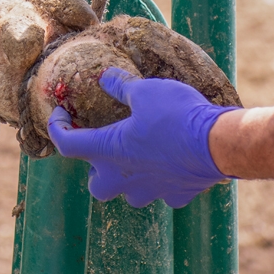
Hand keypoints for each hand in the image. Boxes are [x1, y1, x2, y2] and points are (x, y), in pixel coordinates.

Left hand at [47, 67, 236, 207]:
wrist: (217, 144)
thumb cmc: (177, 115)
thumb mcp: (145, 91)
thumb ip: (121, 86)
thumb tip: (105, 78)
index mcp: (108, 151)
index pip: (67, 144)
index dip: (57, 127)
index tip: (60, 114)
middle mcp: (124, 178)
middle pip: (96, 184)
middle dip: (96, 169)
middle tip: (104, 147)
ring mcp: (150, 191)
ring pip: (129, 192)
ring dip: (129, 176)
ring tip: (139, 155)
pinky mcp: (174, 195)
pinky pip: (162, 192)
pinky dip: (162, 180)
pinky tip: (172, 163)